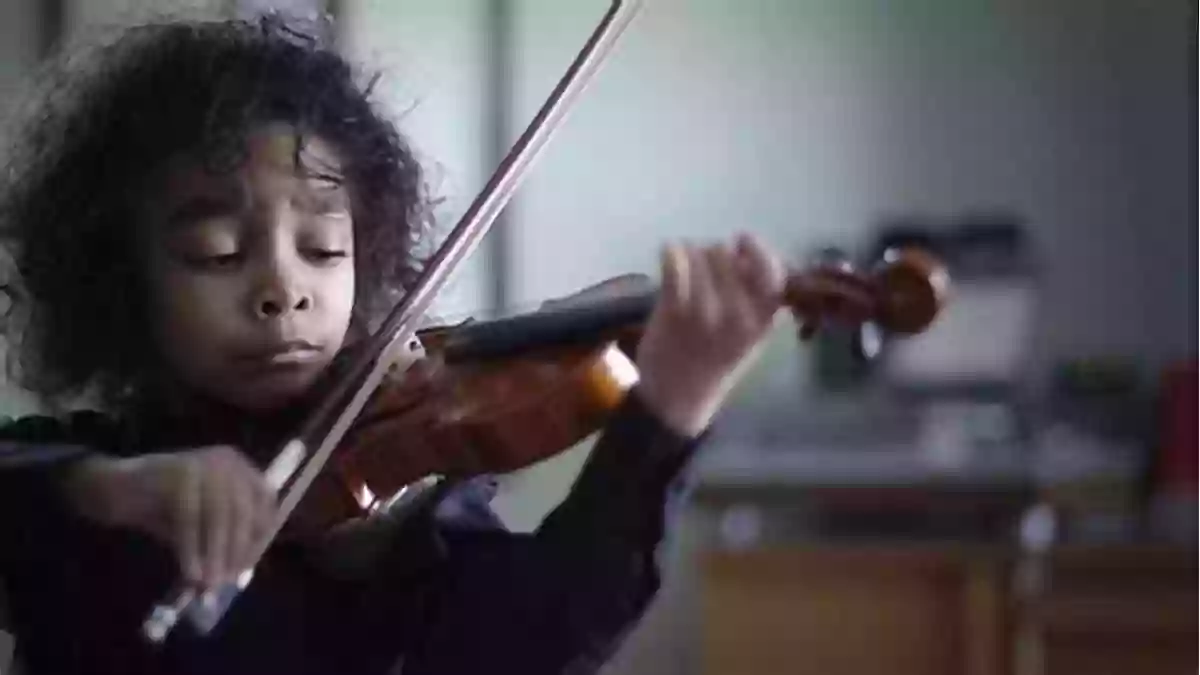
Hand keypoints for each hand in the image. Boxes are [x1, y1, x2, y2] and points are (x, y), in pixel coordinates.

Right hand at [65, 447, 276, 591]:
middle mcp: (224, 461)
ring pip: (217, 517)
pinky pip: (189, 520)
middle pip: (242, 510)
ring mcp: (200, 465)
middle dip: (236, 551)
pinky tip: (190, 575)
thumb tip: (237, 574)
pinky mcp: (176, 475)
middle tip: (225, 582)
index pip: (264, 501)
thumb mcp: (201, 524)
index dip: (259, 536)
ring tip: (208, 585)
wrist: (111, 488)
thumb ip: (222, 540)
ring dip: (214, 555)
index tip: (247, 568)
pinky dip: (191, 551)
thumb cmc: (161, 508)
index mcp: (239, 467)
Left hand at [635, 233, 785, 436]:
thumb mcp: (750, 335)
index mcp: (763, 322)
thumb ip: (755, 297)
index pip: (773, 273)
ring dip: (690, 253)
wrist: (676, 399)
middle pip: (726, 254)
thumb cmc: (714, 361)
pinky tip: (670, 256)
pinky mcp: (674, 310)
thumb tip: (744, 251)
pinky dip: (671, 252)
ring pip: (698, 254)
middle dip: (713, 253)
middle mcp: (739, 315)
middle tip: (704, 266)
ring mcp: (706, 312)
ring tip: (685, 269)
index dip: (757, 250)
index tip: (742, 242)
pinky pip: (674, 261)